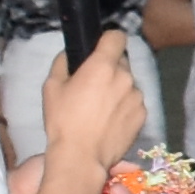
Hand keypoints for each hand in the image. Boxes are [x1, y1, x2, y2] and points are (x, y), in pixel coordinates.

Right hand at [40, 33, 145, 177]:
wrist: (81, 157)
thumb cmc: (63, 120)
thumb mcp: (51, 87)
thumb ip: (63, 63)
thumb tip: (71, 55)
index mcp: (103, 66)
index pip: (117, 36)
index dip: (108, 40)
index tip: (100, 50)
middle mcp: (125, 77)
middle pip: (121, 62)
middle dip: (109, 69)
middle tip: (93, 86)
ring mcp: (137, 96)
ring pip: (128, 84)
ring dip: (118, 89)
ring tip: (100, 109)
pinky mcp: (143, 115)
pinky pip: (134, 102)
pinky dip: (124, 107)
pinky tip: (110, 121)